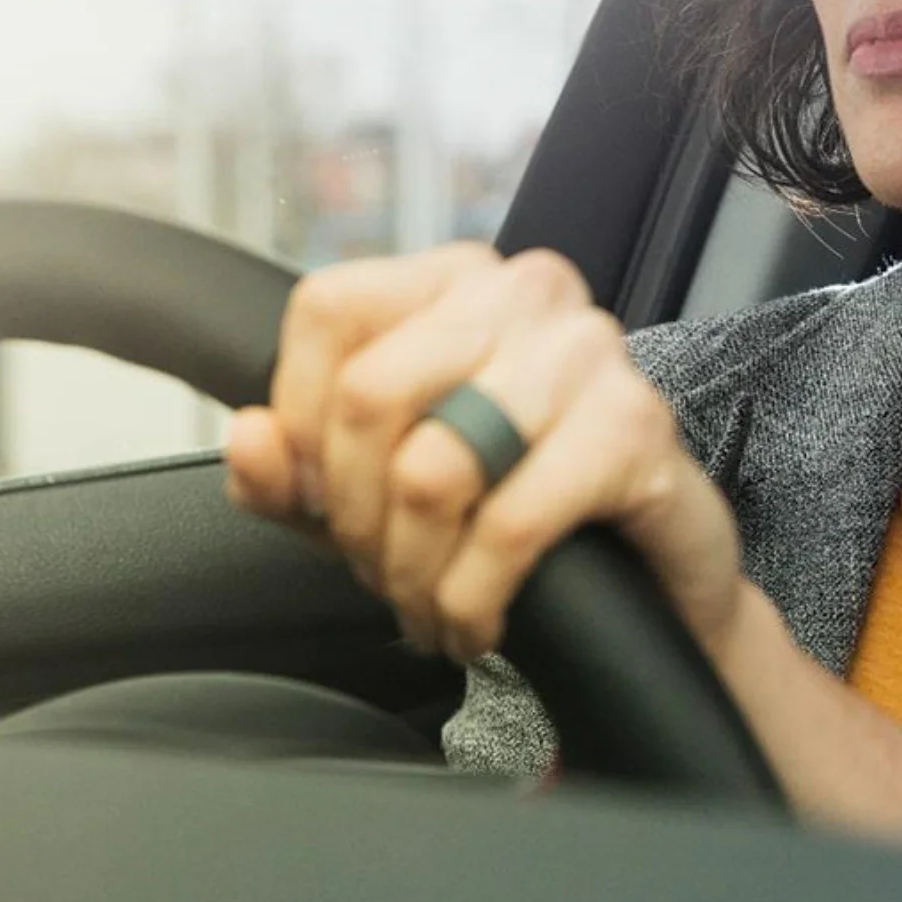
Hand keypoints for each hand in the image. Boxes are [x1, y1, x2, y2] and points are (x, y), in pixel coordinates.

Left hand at [225, 243, 748, 664]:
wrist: (652, 574)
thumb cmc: (512, 509)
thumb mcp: (376, 495)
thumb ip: (295, 471)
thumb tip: (249, 440)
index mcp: (455, 278)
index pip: (329, 310)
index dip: (300, 417)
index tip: (321, 496)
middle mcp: (525, 290)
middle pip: (370, 393)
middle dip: (357, 516)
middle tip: (382, 573)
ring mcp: (588, 350)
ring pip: (434, 466)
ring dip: (413, 569)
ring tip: (428, 605)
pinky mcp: (636, 426)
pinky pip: (511, 523)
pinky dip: (474, 597)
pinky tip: (479, 623)